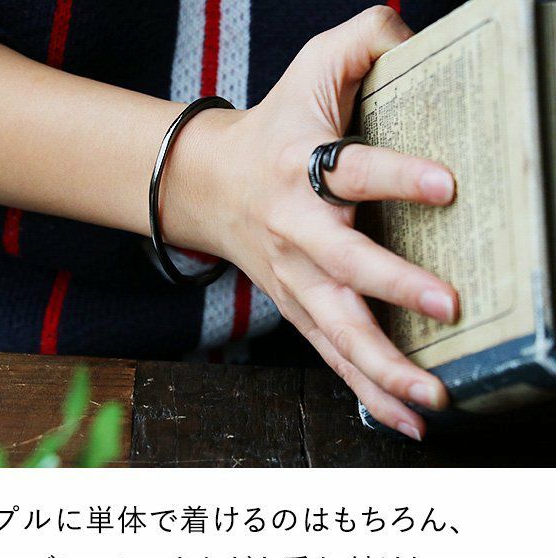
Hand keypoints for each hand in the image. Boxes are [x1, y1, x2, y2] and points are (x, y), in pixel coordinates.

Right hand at [186, 7, 459, 440]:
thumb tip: (418, 31)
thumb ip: (365, 38)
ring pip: (337, 331)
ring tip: (432, 396)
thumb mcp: (311, 68)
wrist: (210, 186)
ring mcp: (294, 282)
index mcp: (298, 169)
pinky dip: (369, 391)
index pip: (348, 171)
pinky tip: (407, 418)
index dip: (394, 175)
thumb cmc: (272, 129)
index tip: (447, 185)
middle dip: (391, 290)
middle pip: (340, 270)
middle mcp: (295, 233)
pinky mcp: (299, 311)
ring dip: (383, 367)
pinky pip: (334, 356)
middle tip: (447, 306)